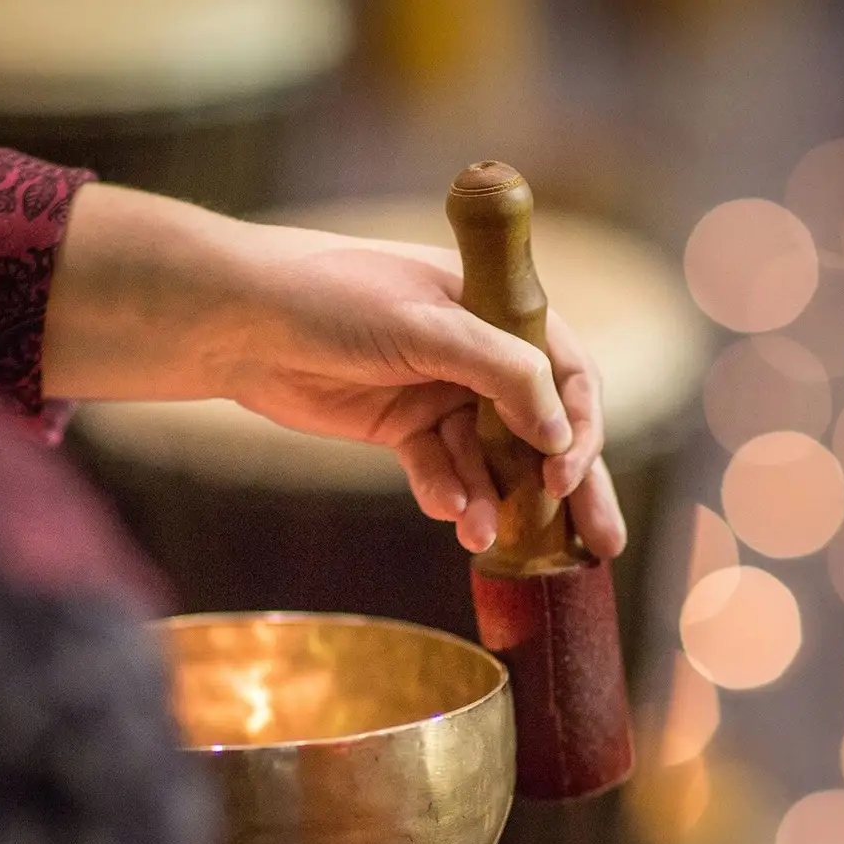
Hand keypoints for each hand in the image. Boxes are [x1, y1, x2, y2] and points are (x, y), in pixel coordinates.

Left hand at [44, 185, 625, 557]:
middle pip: (544, 429)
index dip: (577, 427)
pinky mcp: (405, 431)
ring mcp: (443, 395)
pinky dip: (451, 497)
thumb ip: (502, 372)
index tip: (564, 474)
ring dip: (495, 501)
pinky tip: (451, 518)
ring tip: (484, 538)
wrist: (242, 323)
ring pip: (492, 463)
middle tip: (601, 545)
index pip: (568, 373)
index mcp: (498, 310)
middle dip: (571, 489)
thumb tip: (560, 433)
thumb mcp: (426, 325)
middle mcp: (481, 356)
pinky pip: (445, 474)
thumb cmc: (333, 298)